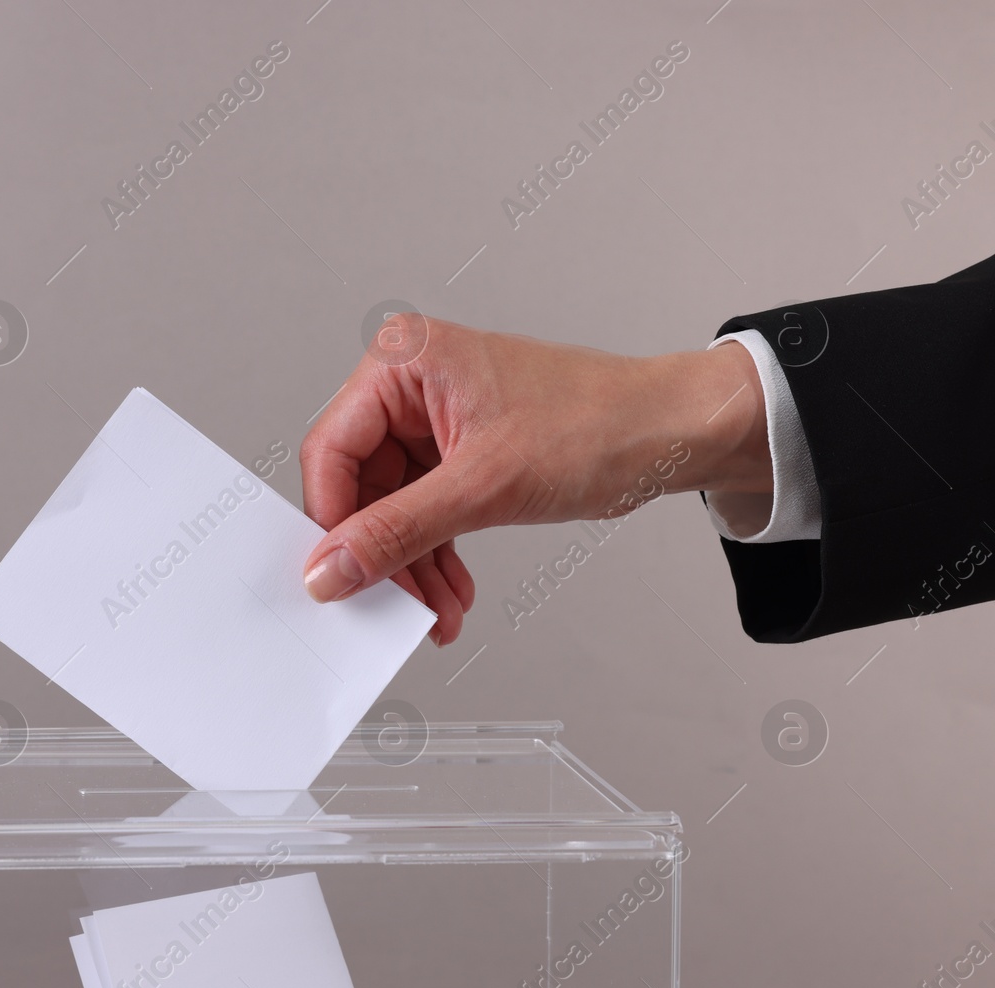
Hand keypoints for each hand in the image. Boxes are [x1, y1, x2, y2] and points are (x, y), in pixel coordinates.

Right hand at [299, 314, 770, 645]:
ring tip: (435, 610)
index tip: (336, 577)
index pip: (332, 450)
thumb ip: (396, 531)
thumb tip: (332, 567)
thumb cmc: (599, 422)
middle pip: (360, 488)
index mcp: (403, 363)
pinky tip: (452, 591)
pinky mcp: (458, 454)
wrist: (671, 432)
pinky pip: (425, 513)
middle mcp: (410, 386)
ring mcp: (433, 421)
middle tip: (396, 603)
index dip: (332, 521)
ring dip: (413, 566)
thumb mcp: (483, 486)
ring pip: (394, 510)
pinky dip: (436, 555)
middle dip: (383, 554)